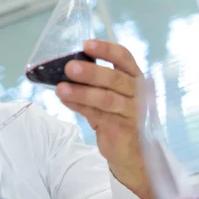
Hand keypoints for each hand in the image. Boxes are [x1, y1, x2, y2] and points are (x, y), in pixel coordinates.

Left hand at [56, 39, 160, 198]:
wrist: (132, 154)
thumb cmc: (118, 118)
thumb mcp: (109, 96)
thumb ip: (94, 83)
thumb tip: (64, 70)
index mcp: (135, 79)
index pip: (124, 58)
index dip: (106, 50)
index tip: (87, 44)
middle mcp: (138, 93)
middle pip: (115, 79)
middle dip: (91, 72)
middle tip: (69, 67)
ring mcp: (133, 112)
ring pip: (106, 99)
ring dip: (81, 93)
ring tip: (61, 88)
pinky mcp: (123, 129)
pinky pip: (98, 116)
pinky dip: (80, 107)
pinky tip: (65, 100)